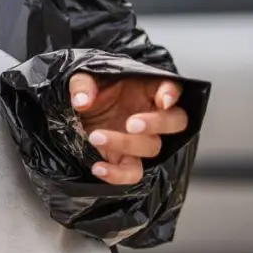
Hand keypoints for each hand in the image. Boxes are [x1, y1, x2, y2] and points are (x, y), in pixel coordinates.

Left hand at [70, 73, 186, 185]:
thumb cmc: (88, 91)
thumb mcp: (81, 78)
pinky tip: (99, 168)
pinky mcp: (126, 158)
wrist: (77, 114)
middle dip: (157, 124)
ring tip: (96, 137)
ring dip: (127, 145)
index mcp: (146, 89)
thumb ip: (82, 84)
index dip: (171, 93)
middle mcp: (151, 114)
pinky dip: (118, 174)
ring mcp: (141, 138)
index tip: (163, 100)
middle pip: (175, 121)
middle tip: (132, 124)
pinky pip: (132, 172)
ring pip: (153, 147)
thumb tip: (82, 101)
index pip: (172, 87)